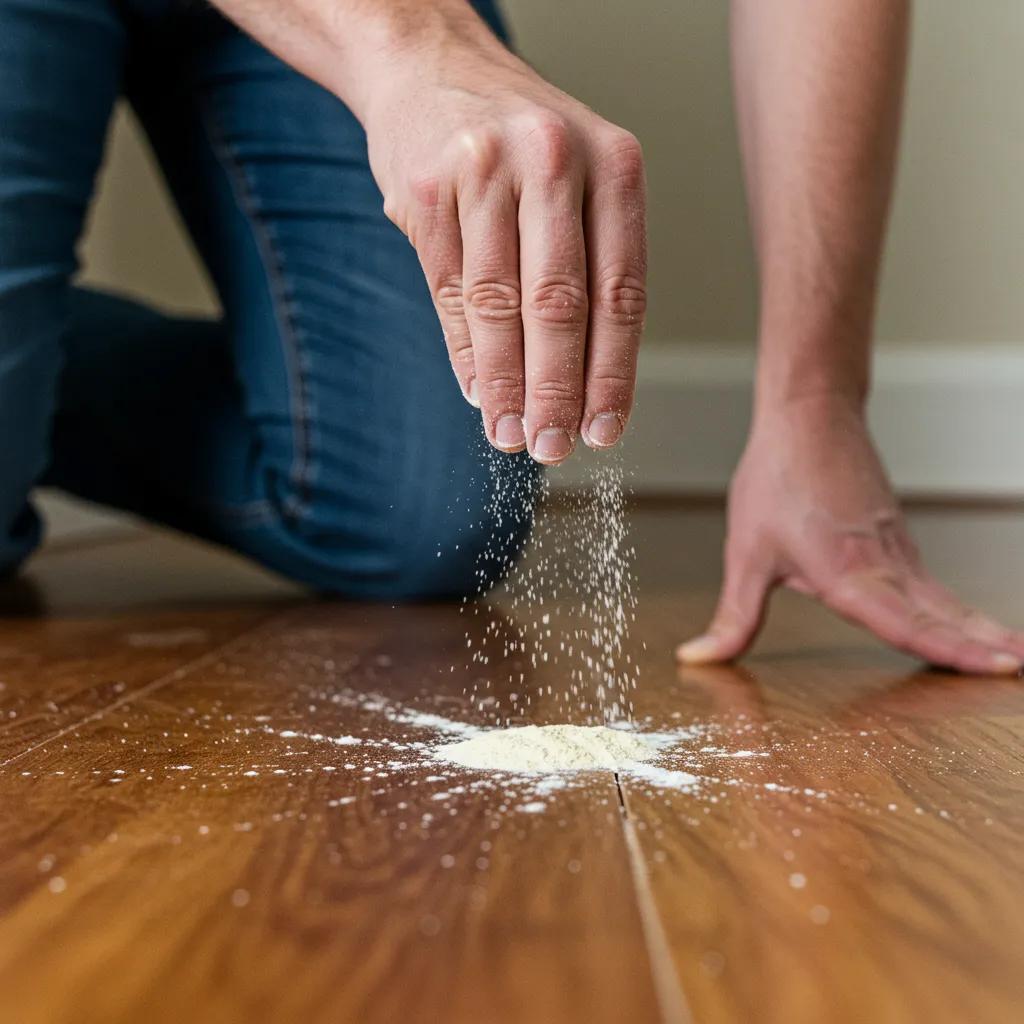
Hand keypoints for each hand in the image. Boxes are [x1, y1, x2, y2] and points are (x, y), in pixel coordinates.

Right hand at [363, 24, 646, 463]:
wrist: (428, 65)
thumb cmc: (518, 142)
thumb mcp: (578, 180)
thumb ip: (589, 265)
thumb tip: (586, 385)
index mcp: (613, 164)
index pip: (621, 292)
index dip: (612, 373)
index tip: (604, 431)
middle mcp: (554, 159)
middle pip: (559, 304)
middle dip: (557, 391)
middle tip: (552, 448)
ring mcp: (485, 170)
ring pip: (498, 306)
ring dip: (505, 385)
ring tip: (509, 437)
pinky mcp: (426, 189)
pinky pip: (449, 293)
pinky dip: (464, 352)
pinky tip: (478, 392)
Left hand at [677, 397, 1023, 674]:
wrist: (808, 416)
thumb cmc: (776, 480)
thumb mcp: (746, 555)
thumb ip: (733, 616)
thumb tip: (697, 658)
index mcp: (847, 573)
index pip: (906, 623)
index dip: (950, 650)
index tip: (996, 668)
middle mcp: (883, 565)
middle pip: (942, 615)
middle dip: (984, 648)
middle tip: (1021, 673)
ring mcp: (896, 551)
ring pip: (944, 599)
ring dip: (982, 630)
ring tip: (1017, 658)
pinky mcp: (896, 539)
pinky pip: (933, 584)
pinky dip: (961, 610)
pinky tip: (975, 626)